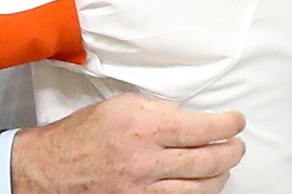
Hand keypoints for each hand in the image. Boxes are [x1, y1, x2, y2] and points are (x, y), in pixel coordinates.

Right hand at [10, 94, 244, 193]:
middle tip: (237, 144)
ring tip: (224, 164)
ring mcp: (145, 189)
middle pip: (209, 161)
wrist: (54, 167)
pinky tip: (204, 184)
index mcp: (142, 128)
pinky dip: (200, 193)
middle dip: (232, 151)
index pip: (200, 128)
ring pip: (202, 188)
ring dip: (221, 175)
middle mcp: (147, 160)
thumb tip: (186, 116)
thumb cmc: (83, 133)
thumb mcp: (117, 106)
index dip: (227, 124)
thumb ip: (155, 109)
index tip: (236, 120)